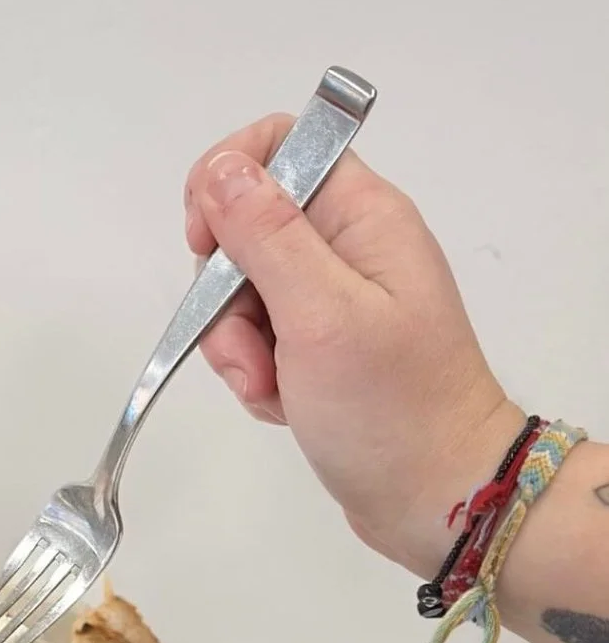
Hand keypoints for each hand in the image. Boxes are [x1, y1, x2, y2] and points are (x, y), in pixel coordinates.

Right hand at [184, 115, 523, 577]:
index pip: (279, 146)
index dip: (226, 182)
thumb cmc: (389, 406)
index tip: (206, 244)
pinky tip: (281, 405)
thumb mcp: (321, 315)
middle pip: (246, 230)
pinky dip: (255, 375)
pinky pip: (257, 341)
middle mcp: (347, 246)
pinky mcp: (319, 347)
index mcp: (362, 217)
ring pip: (241, 294)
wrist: (436, 496)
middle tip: (252, 349)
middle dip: (225, 295)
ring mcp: (333, 299)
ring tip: (272, 390)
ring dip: (237, 347)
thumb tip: (219, 169)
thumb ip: (267, 236)